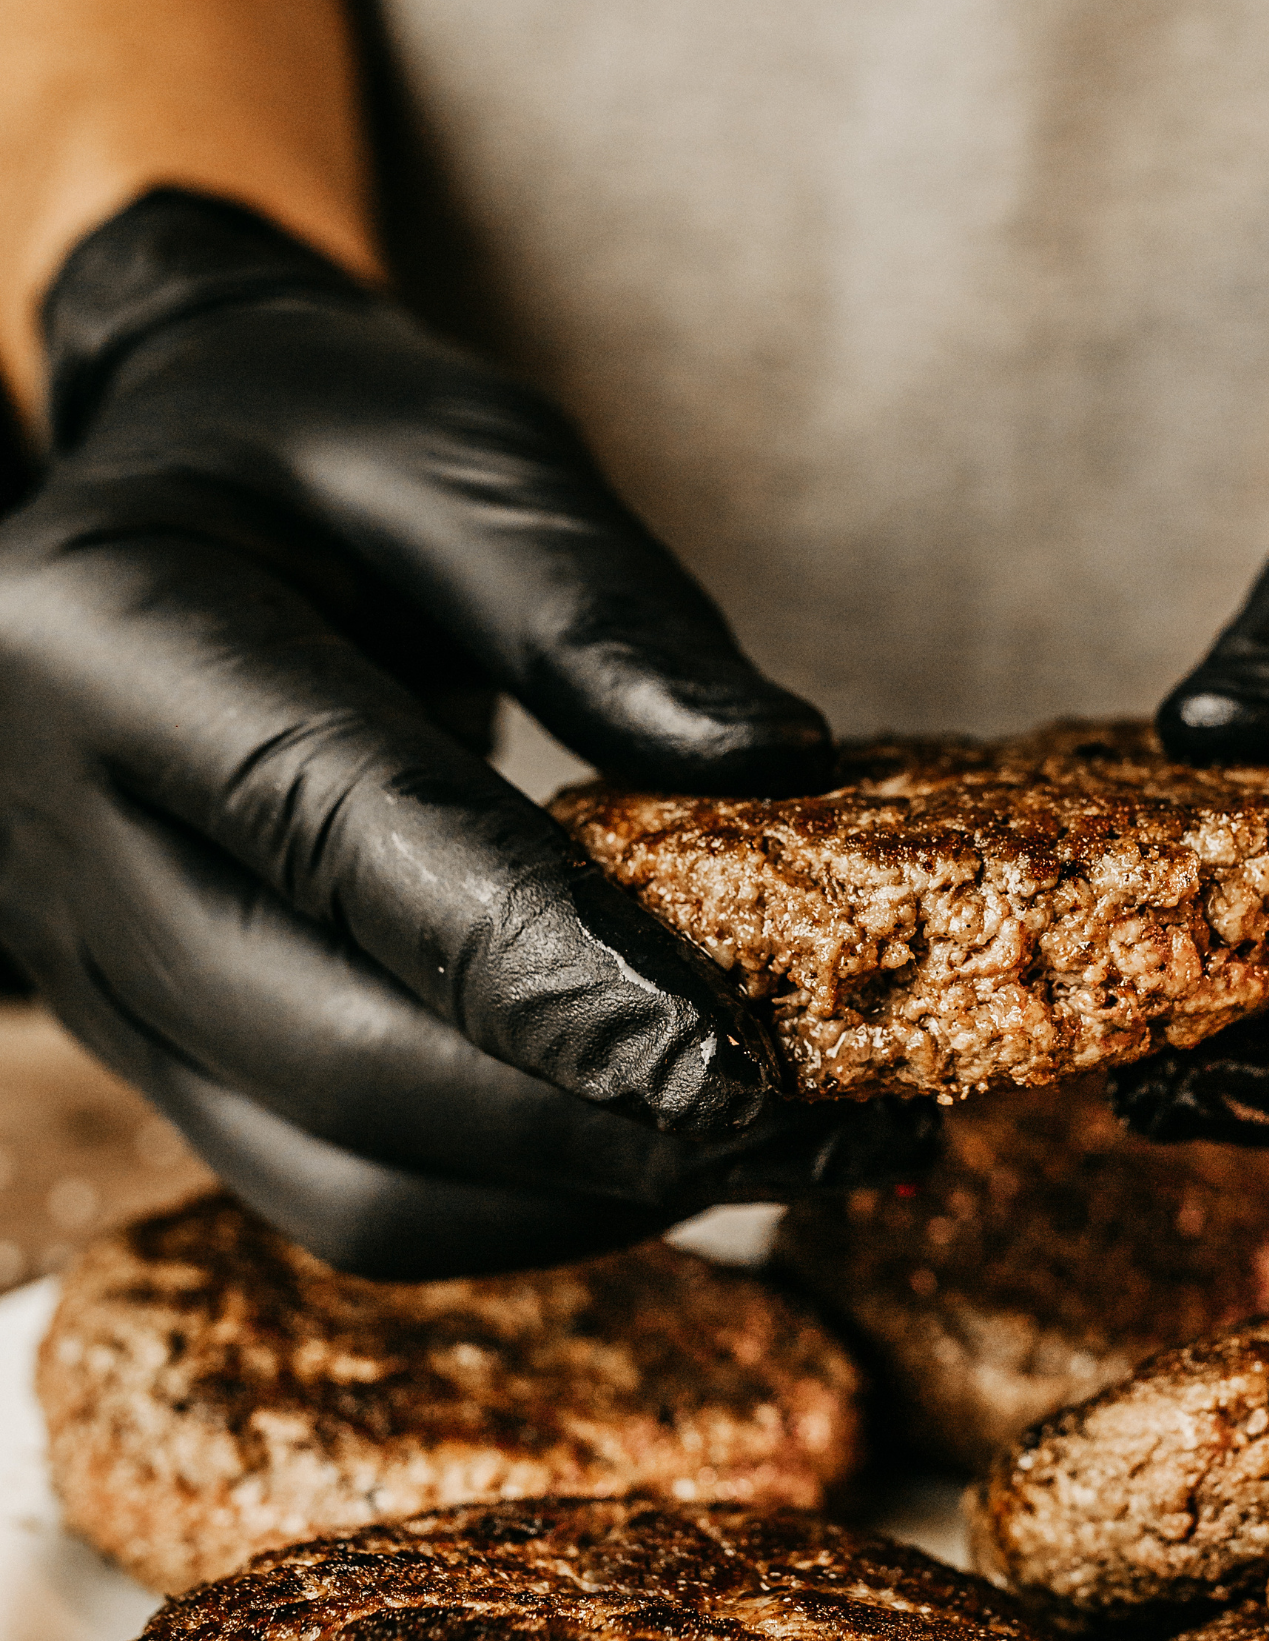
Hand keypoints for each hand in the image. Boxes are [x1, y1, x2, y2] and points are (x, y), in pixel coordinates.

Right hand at [0, 188, 922, 1272]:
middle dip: (597, 1126)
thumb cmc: (313, 443)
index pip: (353, 844)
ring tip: (785, 1154)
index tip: (742, 1066)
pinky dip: (523, 1197)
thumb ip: (597, 604)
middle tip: (821, 1127)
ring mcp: (102, 975)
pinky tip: (666, 1146)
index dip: (555, 976)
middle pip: (341, 1064)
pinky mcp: (166, 1053)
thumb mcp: (456, 449)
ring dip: (579, 1196)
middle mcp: (67, 840)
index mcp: (113, 640)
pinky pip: (345, 1189)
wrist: (159, 498)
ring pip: (343, 1182)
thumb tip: (777, 765)